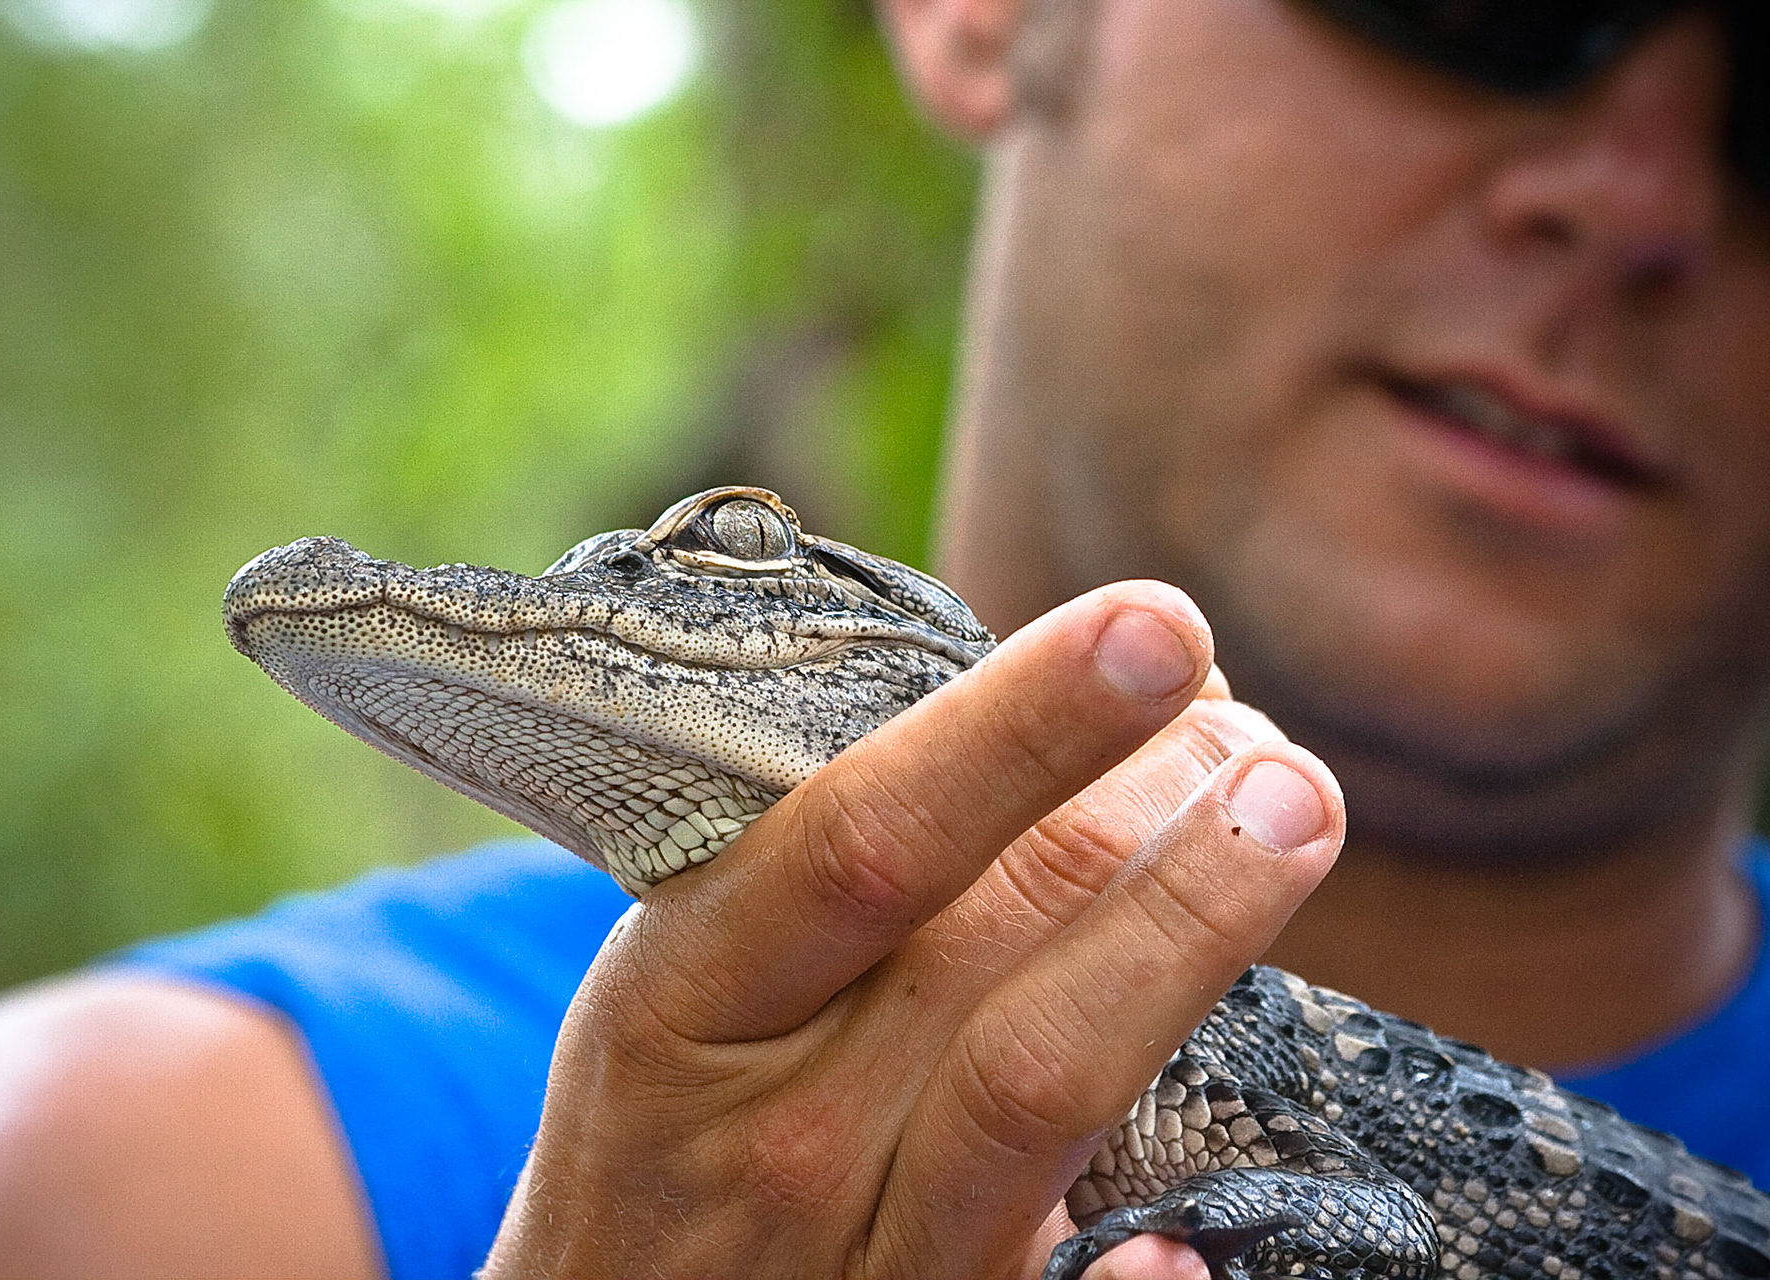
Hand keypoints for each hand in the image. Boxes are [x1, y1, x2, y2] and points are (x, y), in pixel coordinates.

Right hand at [483, 582, 1344, 1278]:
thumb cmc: (664, 1118)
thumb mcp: (683, 975)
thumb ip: (829, 865)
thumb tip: (1048, 718)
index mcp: (684, 996)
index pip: (865, 835)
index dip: (1021, 728)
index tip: (1152, 627)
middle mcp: (772, 1127)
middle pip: (993, 940)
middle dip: (1151, 804)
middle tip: (1251, 724)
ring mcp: (860, 1253)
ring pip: (1047, 1082)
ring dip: (1191, 928)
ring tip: (1295, 810)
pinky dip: (1136, 1274)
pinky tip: (1200, 1229)